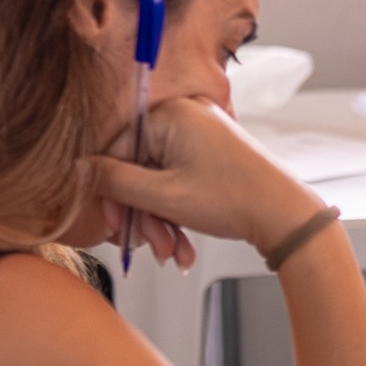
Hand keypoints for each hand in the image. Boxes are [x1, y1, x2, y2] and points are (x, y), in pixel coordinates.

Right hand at [85, 97, 323, 265]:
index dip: (111, 192)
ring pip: (158, 179)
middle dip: (142, 213)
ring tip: (172, 252)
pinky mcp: (212, 151)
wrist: (288, 216)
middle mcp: (186, 114)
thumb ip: (114, 182)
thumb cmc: (234, 201)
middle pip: (138, 166)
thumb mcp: (164, 196)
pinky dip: (177, 212)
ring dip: (160, 219)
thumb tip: (77, 168)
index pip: (116, 149)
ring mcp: (202, 132)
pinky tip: (183, 244)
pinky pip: (178, 179)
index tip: (115, 226)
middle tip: (149, 246)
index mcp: (171, 113)